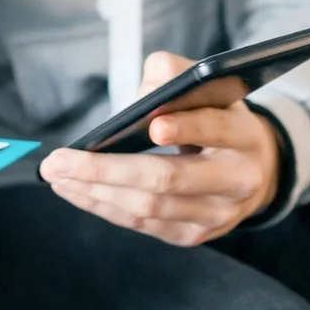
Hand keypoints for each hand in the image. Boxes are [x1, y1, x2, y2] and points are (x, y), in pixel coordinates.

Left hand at [37, 51, 281, 245]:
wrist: (252, 168)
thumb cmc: (215, 116)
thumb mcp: (207, 87)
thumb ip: (175, 74)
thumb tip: (143, 96)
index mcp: (244, 135)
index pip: (216, 129)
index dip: (186, 127)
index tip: (152, 126)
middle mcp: (238, 180)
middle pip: (170, 178)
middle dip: (108, 170)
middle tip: (60, 160)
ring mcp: (217, 215)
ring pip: (149, 208)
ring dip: (95, 192)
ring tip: (57, 174)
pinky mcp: (194, 235)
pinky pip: (143, 225)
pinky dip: (104, 207)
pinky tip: (75, 190)